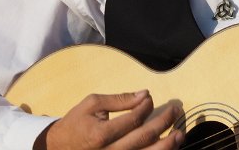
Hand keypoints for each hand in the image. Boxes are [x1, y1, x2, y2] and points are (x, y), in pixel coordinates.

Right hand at [37, 90, 184, 149]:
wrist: (59, 147)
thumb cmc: (76, 123)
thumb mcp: (92, 103)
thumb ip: (119, 99)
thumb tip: (145, 94)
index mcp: (102, 134)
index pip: (134, 119)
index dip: (147, 107)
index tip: (150, 98)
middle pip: (144, 137)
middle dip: (164, 122)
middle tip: (176, 111)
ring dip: (167, 145)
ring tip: (180, 134)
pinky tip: (167, 148)